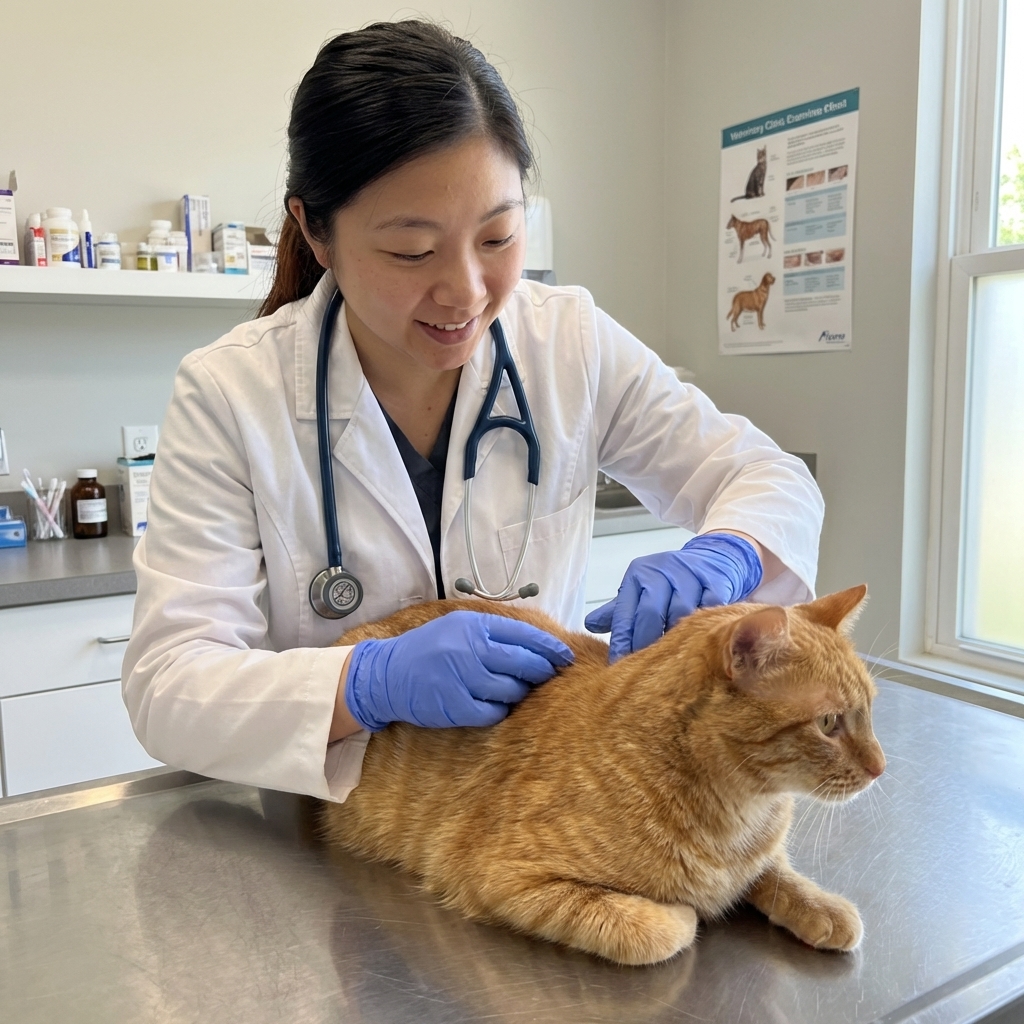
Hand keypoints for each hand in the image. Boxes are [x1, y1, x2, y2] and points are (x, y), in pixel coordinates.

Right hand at [345, 610, 574, 730]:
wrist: (386, 675)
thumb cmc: (428, 650)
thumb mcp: (458, 627)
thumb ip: (492, 632)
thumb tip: (538, 643)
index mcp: (474, 626)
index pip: (525, 634)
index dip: (550, 647)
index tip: (566, 656)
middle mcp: (470, 649)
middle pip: (525, 663)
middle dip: (542, 671)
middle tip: (549, 676)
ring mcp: (463, 679)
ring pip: (513, 690)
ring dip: (519, 692)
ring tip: (513, 689)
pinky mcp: (456, 707)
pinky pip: (495, 713)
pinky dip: (500, 710)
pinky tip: (494, 705)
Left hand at [584, 533, 761, 661]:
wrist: (711, 558)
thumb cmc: (669, 580)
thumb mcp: (641, 589)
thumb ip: (619, 609)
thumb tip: (590, 625)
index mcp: (638, 575)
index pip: (625, 612)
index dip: (621, 641)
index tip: (616, 666)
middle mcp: (661, 572)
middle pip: (650, 613)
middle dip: (645, 644)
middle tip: (643, 673)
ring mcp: (690, 575)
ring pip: (680, 613)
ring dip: (676, 640)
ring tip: (670, 666)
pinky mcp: (715, 581)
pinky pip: (709, 609)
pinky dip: (704, 629)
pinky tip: (701, 647)